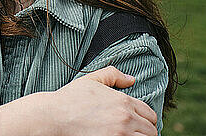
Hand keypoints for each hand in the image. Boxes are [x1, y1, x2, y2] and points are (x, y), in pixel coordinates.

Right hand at [43, 65, 157, 135]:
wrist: (54, 117)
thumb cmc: (70, 99)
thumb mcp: (91, 80)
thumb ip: (113, 75)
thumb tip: (131, 79)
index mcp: (123, 101)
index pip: (150, 114)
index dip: (146, 119)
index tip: (139, 123)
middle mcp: (126, 118)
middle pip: (151, 131)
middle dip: (144, 132)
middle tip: (133, 132)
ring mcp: (120, 134)